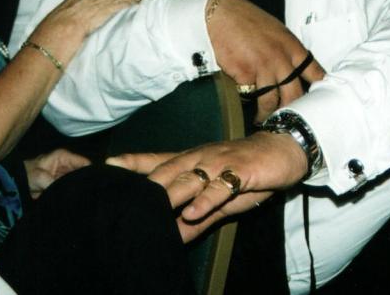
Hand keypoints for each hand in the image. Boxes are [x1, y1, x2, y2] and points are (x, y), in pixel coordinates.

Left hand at [23, 147, 90, 198]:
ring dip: (79, 187)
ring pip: (79, 180)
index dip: (92, 172)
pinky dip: (74, 191)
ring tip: (85, 196)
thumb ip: (55, 183)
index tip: (95, 183)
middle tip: (91, 192)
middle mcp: (68, 163)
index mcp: (64, 157)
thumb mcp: (41, 178)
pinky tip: (78, 198)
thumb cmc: (27, 175)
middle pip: (84, 172)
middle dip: (86, 181)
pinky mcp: (62, 182)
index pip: (85, 163)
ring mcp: (65, 173)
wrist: (16, 184)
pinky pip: (72, 186)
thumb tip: (68, 192)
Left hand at [107, 132, 308, 242]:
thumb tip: (172, 237)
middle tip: (120, 198)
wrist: (285, 152)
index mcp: (192, 163)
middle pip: (166, 171)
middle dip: (143, 185)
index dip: (131, 163)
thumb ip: (196, 219)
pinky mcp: (241, 171)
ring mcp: (220, 164)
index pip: (156, 161)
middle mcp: (201, 159)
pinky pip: (221, 187)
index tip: (105, 167)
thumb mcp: (220, 200)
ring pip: (189, 178)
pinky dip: (206, 199)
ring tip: (150, 207)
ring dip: (169, 193)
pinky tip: (193, 211)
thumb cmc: (248, 174)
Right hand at [207, 0, 325, 123]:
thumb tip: (293, 69)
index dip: (319, 88)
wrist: (222, 15)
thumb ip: (287, 51)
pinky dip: (247, 99)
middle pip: (295, 94)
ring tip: (262, 119)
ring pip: (271, 101)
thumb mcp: (277, 31)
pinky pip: (249, 94)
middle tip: (288, 118)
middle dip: (292, 110)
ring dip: (266, 113)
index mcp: (293, 47)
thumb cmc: (247, 20)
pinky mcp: (244, 74)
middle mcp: (281, 59)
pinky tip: (244, 102)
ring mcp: (263, 67)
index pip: (315, 72)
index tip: (321, 99)